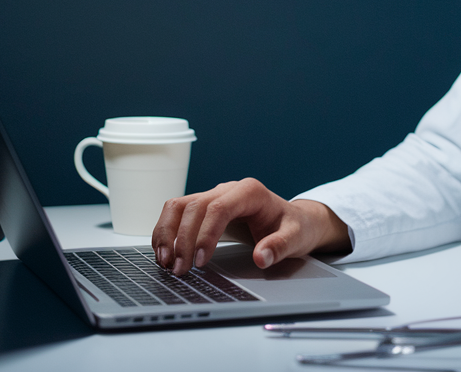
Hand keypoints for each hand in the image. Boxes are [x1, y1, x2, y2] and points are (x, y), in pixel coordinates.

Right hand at [151, 178, 351, 275]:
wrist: (293, 220)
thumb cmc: (293, 227)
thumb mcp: (296, 238)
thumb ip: (280, 247)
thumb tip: (262, 257)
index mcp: (250, 192)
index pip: (219, 208)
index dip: (205, 234)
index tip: (201, 261)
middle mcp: (228, 190)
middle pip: (194, 207)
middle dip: (183, 239)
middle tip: (180, 270)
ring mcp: (214, 196)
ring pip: (178, 206)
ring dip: (167, 233)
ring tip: (164, 262)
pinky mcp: (205, 207)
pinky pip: (177, 213)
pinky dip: (167, 231)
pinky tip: (164, 252)